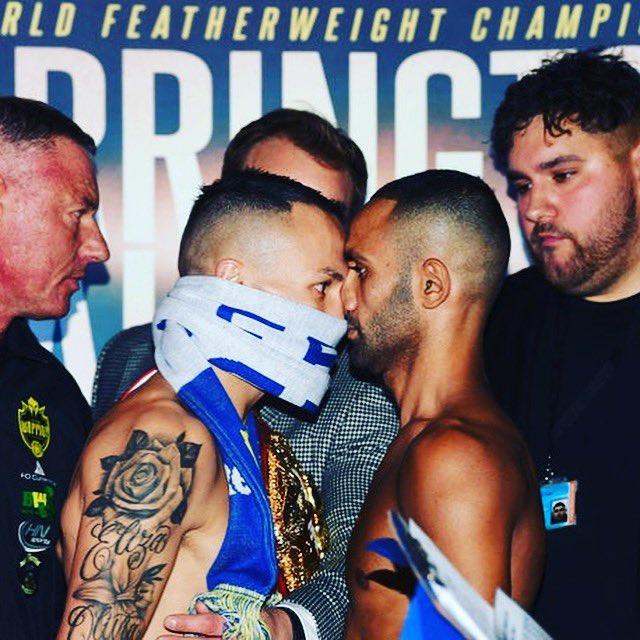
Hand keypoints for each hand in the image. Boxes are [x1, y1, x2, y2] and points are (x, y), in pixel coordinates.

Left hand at [157, 602, 292, 639]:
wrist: (279, 634)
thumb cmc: (255, 617)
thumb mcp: (242, 607)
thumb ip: (219, 607)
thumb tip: (199, 605)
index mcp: (236, 625)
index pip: (212, 625)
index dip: (190, 623)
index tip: (169, 620)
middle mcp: (234, 639)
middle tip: (158, 638)